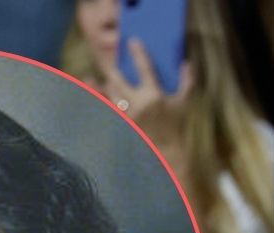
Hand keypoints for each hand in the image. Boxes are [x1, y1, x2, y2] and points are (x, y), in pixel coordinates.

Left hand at [100, 38, 192, 152]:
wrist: (165, 149)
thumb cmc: (176, 124)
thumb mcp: (183, 102)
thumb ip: (187, 81)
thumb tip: (186, 63)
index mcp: (153, 95)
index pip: (145, 69)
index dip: (138, 54)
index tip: (132, 41)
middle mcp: (137, 103)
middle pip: (119, 81)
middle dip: (112, 70)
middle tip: (107, 61)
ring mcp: (126, 114)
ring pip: (108, 95)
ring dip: (100, 86)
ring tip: (89, 79)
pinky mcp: (119, 124)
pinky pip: (105, 110)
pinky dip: (97, 103)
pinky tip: (87, 99)